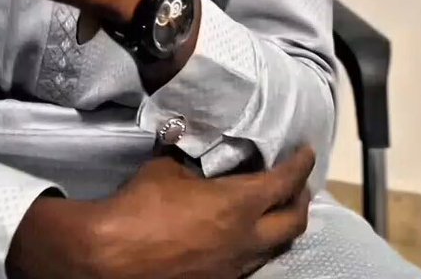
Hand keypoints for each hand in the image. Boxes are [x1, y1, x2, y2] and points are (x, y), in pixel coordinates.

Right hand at [6, 147, 314, 278]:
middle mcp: (247, 239)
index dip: (301, 165)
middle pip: (294, 221)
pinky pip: (250, 261)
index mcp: (240, 205)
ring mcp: (234, 267)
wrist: (113, 256)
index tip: (307, 153)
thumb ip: (192, 163)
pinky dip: (256, 244)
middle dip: (301, 199)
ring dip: (280, 226)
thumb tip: (195, 157)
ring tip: (274, 209)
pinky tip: (241, 234)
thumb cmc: (142, 205)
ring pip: (275, 247)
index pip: (286, 182)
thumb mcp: (169, 170)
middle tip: (297, 184)